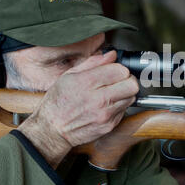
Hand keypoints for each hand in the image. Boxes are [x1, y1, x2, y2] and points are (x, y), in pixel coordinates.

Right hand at [18, 50, 138, 167]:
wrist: (52, 130)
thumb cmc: (58, 102)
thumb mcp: (69, 75)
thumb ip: (93, 63)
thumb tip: (111, 55)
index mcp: (87, 83)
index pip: (121, 70)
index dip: (120, 69)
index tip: (115, 71)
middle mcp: (98, 99)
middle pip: (132, 85)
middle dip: (128, 80)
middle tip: (120, 81)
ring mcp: (105, 114)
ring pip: (131, 98)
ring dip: (125, 93)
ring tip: (112, 93)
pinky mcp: (109, 125)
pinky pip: (124, 111)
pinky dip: (119, 106)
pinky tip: (107, 105)